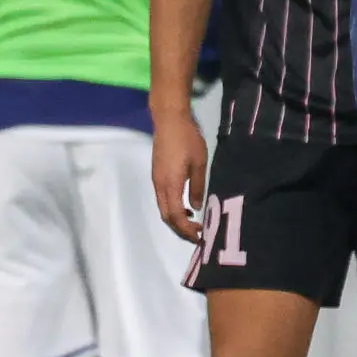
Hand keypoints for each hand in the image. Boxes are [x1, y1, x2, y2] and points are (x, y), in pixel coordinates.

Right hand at [149, 106, 207, 242]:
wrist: (169, 120)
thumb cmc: (187, 140)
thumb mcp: (199, 163)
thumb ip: (198, 186)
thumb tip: (195, 208)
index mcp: (170, 184)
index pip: (175, 215)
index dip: (186, 229)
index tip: (200, 236)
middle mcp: (160, 185)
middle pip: (166, 216)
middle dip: (180, 229)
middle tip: (198, 235)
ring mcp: (156, 180)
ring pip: (163, 208)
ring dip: (176, 220)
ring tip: (194, 224)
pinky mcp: (157, 175)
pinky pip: (163, 199)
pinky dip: (173, 209)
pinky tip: (186, 207)